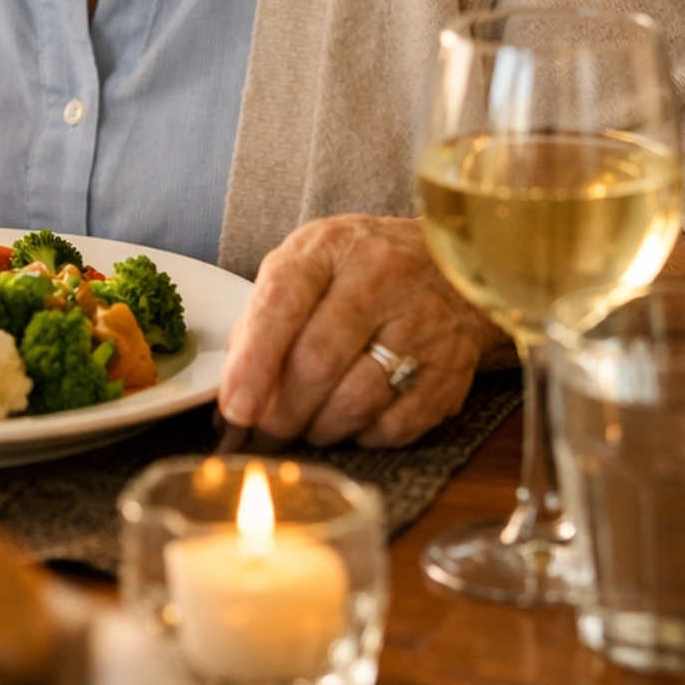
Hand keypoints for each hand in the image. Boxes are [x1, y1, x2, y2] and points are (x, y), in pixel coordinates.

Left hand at [217, 214, 503, 447]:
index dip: (254, 363)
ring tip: (306, 426)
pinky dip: (362, 436)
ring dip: (319, 429)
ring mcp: (423, 323)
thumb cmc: (359, 268)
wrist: (449, 264)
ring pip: (356, 401)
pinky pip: (394, 425)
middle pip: (318, 363)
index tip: (235, 408)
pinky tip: (352, 421)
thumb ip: (265, 315)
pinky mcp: (451, 367)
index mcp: (331, 248)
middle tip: (265, 431)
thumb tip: (233, 389)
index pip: (283, 304)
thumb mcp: (306, 263)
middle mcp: (382, 278)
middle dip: (281, 412)